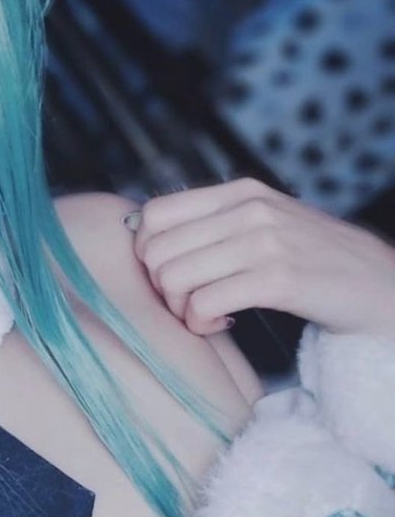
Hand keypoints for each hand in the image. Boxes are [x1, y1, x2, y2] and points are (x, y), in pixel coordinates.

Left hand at [128, 178, 394, 336]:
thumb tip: (144, 235)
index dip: (145, 252)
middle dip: (160, 287)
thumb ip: (216, 222)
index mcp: (240, 192)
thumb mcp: (265, 223)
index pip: (153, 213)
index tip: (169, 276)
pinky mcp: (279, 279)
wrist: (383, 287)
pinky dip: (202, 324)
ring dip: (181, 309)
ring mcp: (265, 241)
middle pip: (156, 251)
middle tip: (188, 303)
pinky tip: (224, 324)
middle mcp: (249, 209)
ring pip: (173, 278)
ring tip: (207, 315)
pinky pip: (204, 304)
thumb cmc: (315, 262)